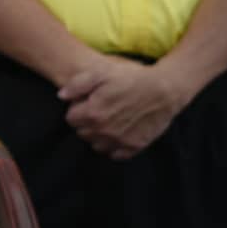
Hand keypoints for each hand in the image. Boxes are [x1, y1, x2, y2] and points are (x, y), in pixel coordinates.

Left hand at [58, 57, 186, 159]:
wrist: (165, 90)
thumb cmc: (131, 79)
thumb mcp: (101, 73)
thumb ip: (77, 85)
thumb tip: (61, 96)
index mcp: (92, 113)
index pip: (70, 119)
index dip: (77, 109)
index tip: (88, 102)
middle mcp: (104, 131)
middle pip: (82, 132)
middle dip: (86, 122)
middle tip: (100, 110)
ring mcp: (119, 141)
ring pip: (96, 145)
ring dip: (99, 135)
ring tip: (110, 120)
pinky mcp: (134, 147)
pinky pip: (115, 154)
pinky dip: (114, 145)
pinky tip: (120, 131)